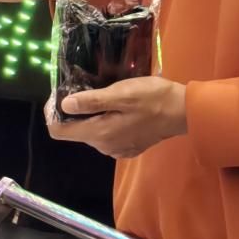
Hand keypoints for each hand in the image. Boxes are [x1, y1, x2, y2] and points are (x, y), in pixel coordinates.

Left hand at [45, 76, 186, 158]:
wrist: (185, 112)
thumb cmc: (153, 99)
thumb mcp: (121, 94)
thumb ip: (91, 101)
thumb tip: (64, 106)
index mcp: (99, 134)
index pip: (59, 132)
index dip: (52, 115)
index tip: (57, 97)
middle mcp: (104, 146)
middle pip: (75, 132)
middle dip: (71, 113)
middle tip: (79, 90)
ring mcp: (117, 149)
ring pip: (91, 132)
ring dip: (89, 116)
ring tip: (98, 95)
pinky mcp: (128, 147)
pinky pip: (106, 135)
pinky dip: (104, 122)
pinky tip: (114, 108)